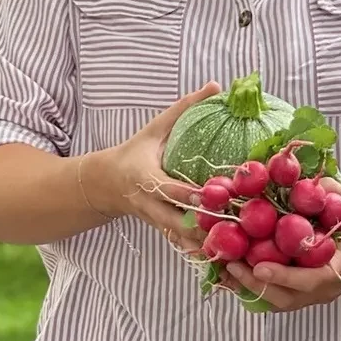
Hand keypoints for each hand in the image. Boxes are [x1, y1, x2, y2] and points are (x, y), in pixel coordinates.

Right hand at [82, 83, 220, 251]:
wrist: (105, 184)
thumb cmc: (135, 153)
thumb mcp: (155, 129)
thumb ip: (184, 109)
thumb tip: (216, 86)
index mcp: (146, 178)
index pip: (171, 190)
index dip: (193, 196)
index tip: (217, 197)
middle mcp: (149, 205)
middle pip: (177, 224)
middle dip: (203, 229)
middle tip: (235, 229)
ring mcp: (155, 222)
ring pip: (180, 240)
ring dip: (204, 245)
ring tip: (235, 248)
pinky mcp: (162, 232)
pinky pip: (181, 244)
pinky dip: (199, 250)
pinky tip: (223, 255)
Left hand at [223, 181, 340, 310]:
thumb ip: (327, 192)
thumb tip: (295, 180)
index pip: (311, 280)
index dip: (284, 276)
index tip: (259, 266)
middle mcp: (329, 287)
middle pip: (288, 299)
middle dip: (256, 285)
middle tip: (231, 265)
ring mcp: (319, 293)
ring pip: (281, 302)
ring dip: (252, 288)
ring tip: (227, 271)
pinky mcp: (310, 291)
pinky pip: (281, 296)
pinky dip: (259, 287)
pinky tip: (239, 273)